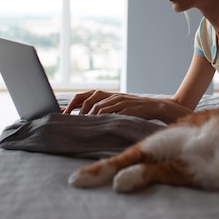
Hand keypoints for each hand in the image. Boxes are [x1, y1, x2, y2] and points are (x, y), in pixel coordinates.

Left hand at [62, 90, 192, 122]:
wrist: (157, 107)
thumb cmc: (137, 110)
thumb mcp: (120, 107)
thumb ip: (106, 110)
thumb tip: (88, 119)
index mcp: (108, 95)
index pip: (85, 95)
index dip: (71, 103)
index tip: (61, 113)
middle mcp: (112, 95)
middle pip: (88, 97)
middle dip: (74, 107)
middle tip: (65, 118)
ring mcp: (119, 101)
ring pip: (97, 105)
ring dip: (86, 114)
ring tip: (79, 123)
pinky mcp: (126, 107)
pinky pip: (109, 111)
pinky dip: (99, 117)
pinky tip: (94, 123)